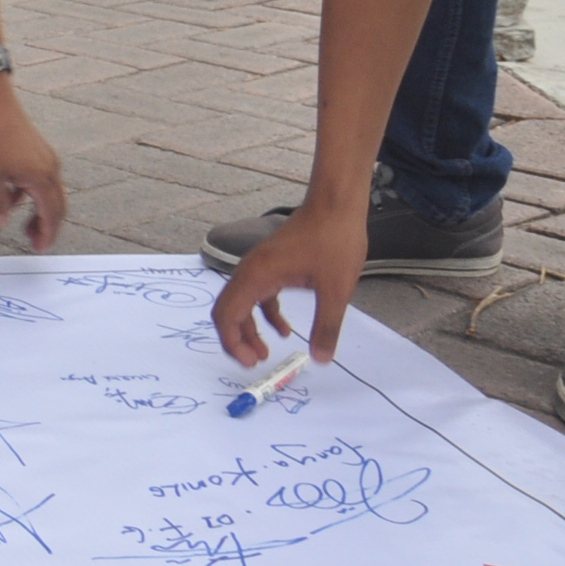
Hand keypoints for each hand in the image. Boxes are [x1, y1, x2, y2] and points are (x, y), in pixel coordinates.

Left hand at [0, 85, 66, 249]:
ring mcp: (46, 158)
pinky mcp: (39, 151)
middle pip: (57, 205)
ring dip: (41, 211)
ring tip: (24, 225)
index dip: (47, 234)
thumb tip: (0, 223)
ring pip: (50, 193)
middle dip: (48, 226)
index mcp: (40, 178)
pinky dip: (33, 194)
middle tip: (33, 241)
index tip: (40, 248)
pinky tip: (13, 197)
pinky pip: (41, 179)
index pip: (51, 214)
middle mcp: (50, 168)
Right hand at [208, 198, 365, 367]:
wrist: (337, 203)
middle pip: (228, 311)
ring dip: (249, 330)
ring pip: (242, 304)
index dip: (232, 343)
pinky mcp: (272, 264)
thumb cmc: (334, 238)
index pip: (227, 316)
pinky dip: (265, 315)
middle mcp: (250, 271)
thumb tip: (321, 358)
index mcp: (257, 276)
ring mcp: (260, 266)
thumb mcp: (335, 289)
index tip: (250, 362)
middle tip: (255, 362)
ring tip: (265, 352)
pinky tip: (284, 330)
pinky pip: (258, 295)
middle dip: (237, 340)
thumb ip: (326, 326)